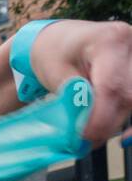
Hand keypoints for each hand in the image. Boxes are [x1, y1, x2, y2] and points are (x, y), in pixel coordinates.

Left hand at [31, 20, 131, 144]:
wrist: (62, 40)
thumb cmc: (55, 54)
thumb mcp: (57, 75)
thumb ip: (75, 99)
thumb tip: (87, 129)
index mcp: (109, 41)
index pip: (111, 86)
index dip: (101, 117)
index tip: (85, 137)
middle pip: (129, 95)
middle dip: (110, 123)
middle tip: (88, 140)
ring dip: (118, 120)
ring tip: (95, 132)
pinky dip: (127, 116)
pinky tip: (125, 136)